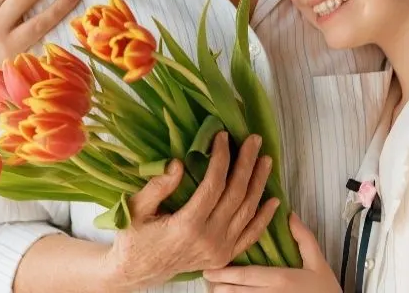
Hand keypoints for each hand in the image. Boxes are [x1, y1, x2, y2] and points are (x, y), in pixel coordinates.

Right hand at [103, 133, 278, 290]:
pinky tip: (274, 200)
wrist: (137, 271)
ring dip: (259, 184)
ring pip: (247, 212)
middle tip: (253, 140)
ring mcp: (219, 250)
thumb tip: (178, 164)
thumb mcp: (136, 209)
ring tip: (265, 160)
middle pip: (236, 195)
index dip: (221, 158)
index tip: (223, 136)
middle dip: (246, 164)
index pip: (213, 185)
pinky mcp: (224, 257)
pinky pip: (250, 236)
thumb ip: (157, 187)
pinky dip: (264, 218)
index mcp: (187, 225)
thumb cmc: (133, 238)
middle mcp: (209, 239)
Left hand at [202, 214, 339, 291]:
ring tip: (214, 289)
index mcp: (281, 280)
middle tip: (206, 276)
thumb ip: (304, 238)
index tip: (208, 269)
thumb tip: (289, 214)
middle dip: (218, 286)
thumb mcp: (318, 262)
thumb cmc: (327, 290)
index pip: (246, 276)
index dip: (225, 274)